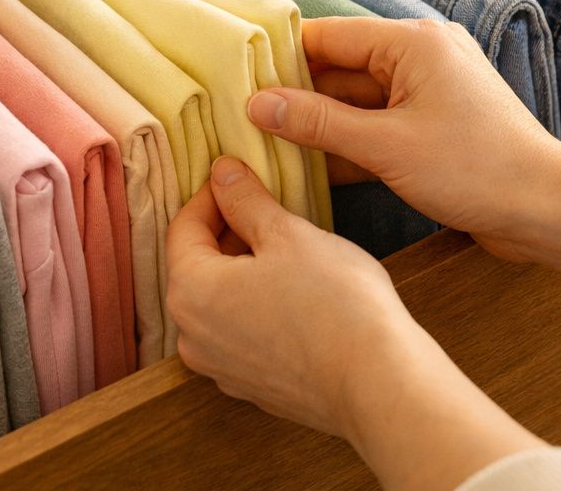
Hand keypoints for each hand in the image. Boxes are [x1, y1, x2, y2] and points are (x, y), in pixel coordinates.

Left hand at [167, 155, 544, 488]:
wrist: (376, 383)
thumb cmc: (334, 304)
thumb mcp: (288, 234)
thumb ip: (246, 200)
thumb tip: (222, 173)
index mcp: (191, 291)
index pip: (184, 226)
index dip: (214, 193)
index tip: (243, 175)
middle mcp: (192, 336)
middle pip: (198, 266)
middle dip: (229, 231)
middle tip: (270, 207)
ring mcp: (221, 368)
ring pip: (221, 302)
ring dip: (245, 270)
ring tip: (289, 250)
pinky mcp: (252, 387)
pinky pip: (243, 333)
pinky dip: (258, 307)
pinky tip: (298, 295)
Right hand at [247, 17, 560, 258]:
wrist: (546, 208)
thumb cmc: (474, 169)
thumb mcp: (384, 146)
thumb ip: (317, 123)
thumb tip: (257, 104)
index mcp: (413, 42)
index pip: (329, 37)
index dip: (280, 58)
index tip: (235, 78)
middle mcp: (422, 56)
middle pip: (341, 69)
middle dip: (296, 96)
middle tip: (241, 120)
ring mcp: (431, 92)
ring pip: (358, 102)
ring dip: (320, 125)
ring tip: (264, 147)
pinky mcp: (436, 127)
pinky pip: (380, 126)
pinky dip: (349, 145)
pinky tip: (309, 169)